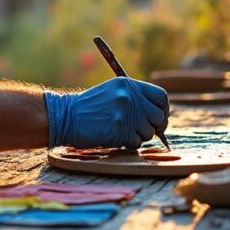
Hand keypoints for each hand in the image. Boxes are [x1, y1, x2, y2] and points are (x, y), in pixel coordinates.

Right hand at [44, 77, 169, 149]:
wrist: (66, 116)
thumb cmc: (89, 108)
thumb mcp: (113, 93)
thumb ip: (135, 98)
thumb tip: (159, 115)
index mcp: (129, 84)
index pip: (161, 97)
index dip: (163, 110)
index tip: (158, 118)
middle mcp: (130, 97)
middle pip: (158, 116)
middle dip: (153, 127)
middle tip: (142, 131)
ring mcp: (125, 113)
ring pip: (148, 132)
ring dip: (138, 136)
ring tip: (122, 132)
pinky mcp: (120, 130)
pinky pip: (136, 143)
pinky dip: (128, 144)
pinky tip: (116, 138)